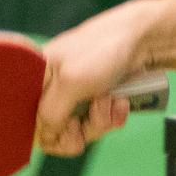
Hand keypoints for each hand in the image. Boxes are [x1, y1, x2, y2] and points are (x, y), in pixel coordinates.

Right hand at [36, 0, 156, 155]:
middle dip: (83, 127)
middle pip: (58, 131)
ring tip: (113, 99)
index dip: (51, 134)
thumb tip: (46, 137)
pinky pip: (100, 122)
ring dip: (101, 120)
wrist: (145, 38)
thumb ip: (50, 113)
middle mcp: (53, 87)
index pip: (29, 122)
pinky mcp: (97, 97)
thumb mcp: (70, 83)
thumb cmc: (103, 49)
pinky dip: (113, 115)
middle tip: (98, 110)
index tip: (71, 128)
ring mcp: (76, 93)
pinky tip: (122, 101)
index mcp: (36, 77)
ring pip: (82, 129)